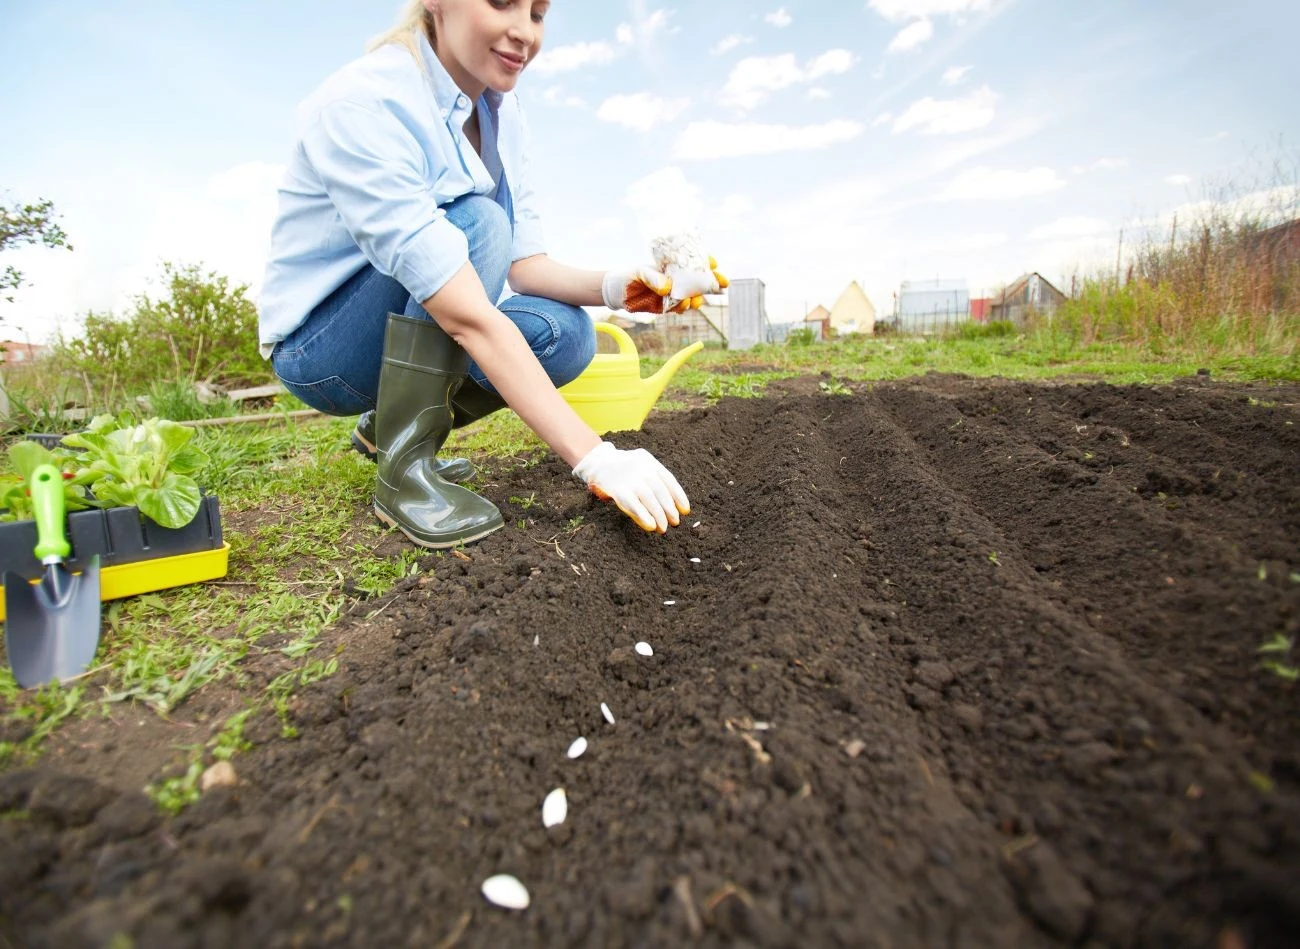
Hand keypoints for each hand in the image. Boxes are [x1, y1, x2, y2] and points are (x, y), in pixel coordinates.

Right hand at [572, 441, 689, 532]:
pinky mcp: (617, 489)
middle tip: (675, 522)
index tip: (685, 510)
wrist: (597, 461)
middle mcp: (641, 468)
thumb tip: (673, 505)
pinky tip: (650, 525)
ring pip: (649, 498)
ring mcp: (629, 478)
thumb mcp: (641, 464)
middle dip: (669, 508)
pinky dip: (643, 516)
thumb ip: (654, 479)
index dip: (678, 496)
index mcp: (649, 461)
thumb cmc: (624, 468)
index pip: (669, 480)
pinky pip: (633, 504)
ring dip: (659, 515)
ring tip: (663, 528)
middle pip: (660, 491)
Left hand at [601, 256, 728, 314]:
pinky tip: (683, 307)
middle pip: (699, 280)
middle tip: (722, 285)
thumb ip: (652, 279)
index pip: (693, 262)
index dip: (706, 262)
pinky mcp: (667, 307)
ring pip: (692, 296)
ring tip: (696, 301)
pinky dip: (683, 308)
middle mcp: (675, 280)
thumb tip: (667, 288)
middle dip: (713, 283)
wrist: (615, 293)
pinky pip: (680, 308)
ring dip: (698, 298)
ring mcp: (672, 294)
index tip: (714, 263)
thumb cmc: (627, 276)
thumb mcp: (638, 273)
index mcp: (671, 266)